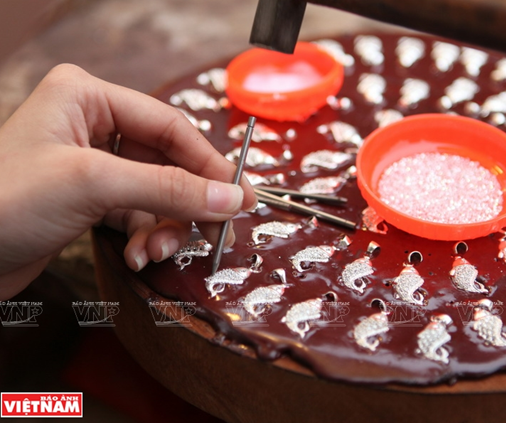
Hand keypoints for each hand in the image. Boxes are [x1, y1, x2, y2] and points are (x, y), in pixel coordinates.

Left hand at [0, 64, 256, 298]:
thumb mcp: (94, 185)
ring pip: (157, 193)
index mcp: (89, 98)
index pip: (170, 127)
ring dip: (166, 226)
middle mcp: (93, 126)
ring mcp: (93, 165)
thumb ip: (169, 189)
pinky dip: (146, 237)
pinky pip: (139, 214)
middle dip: (188, 203)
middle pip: (169, 163)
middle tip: (218, 236)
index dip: (208, 165)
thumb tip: (233, 199)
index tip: (239, 199)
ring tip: (157, 252)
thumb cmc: (4, 201)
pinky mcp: (90, 200)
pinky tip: (139, 256)